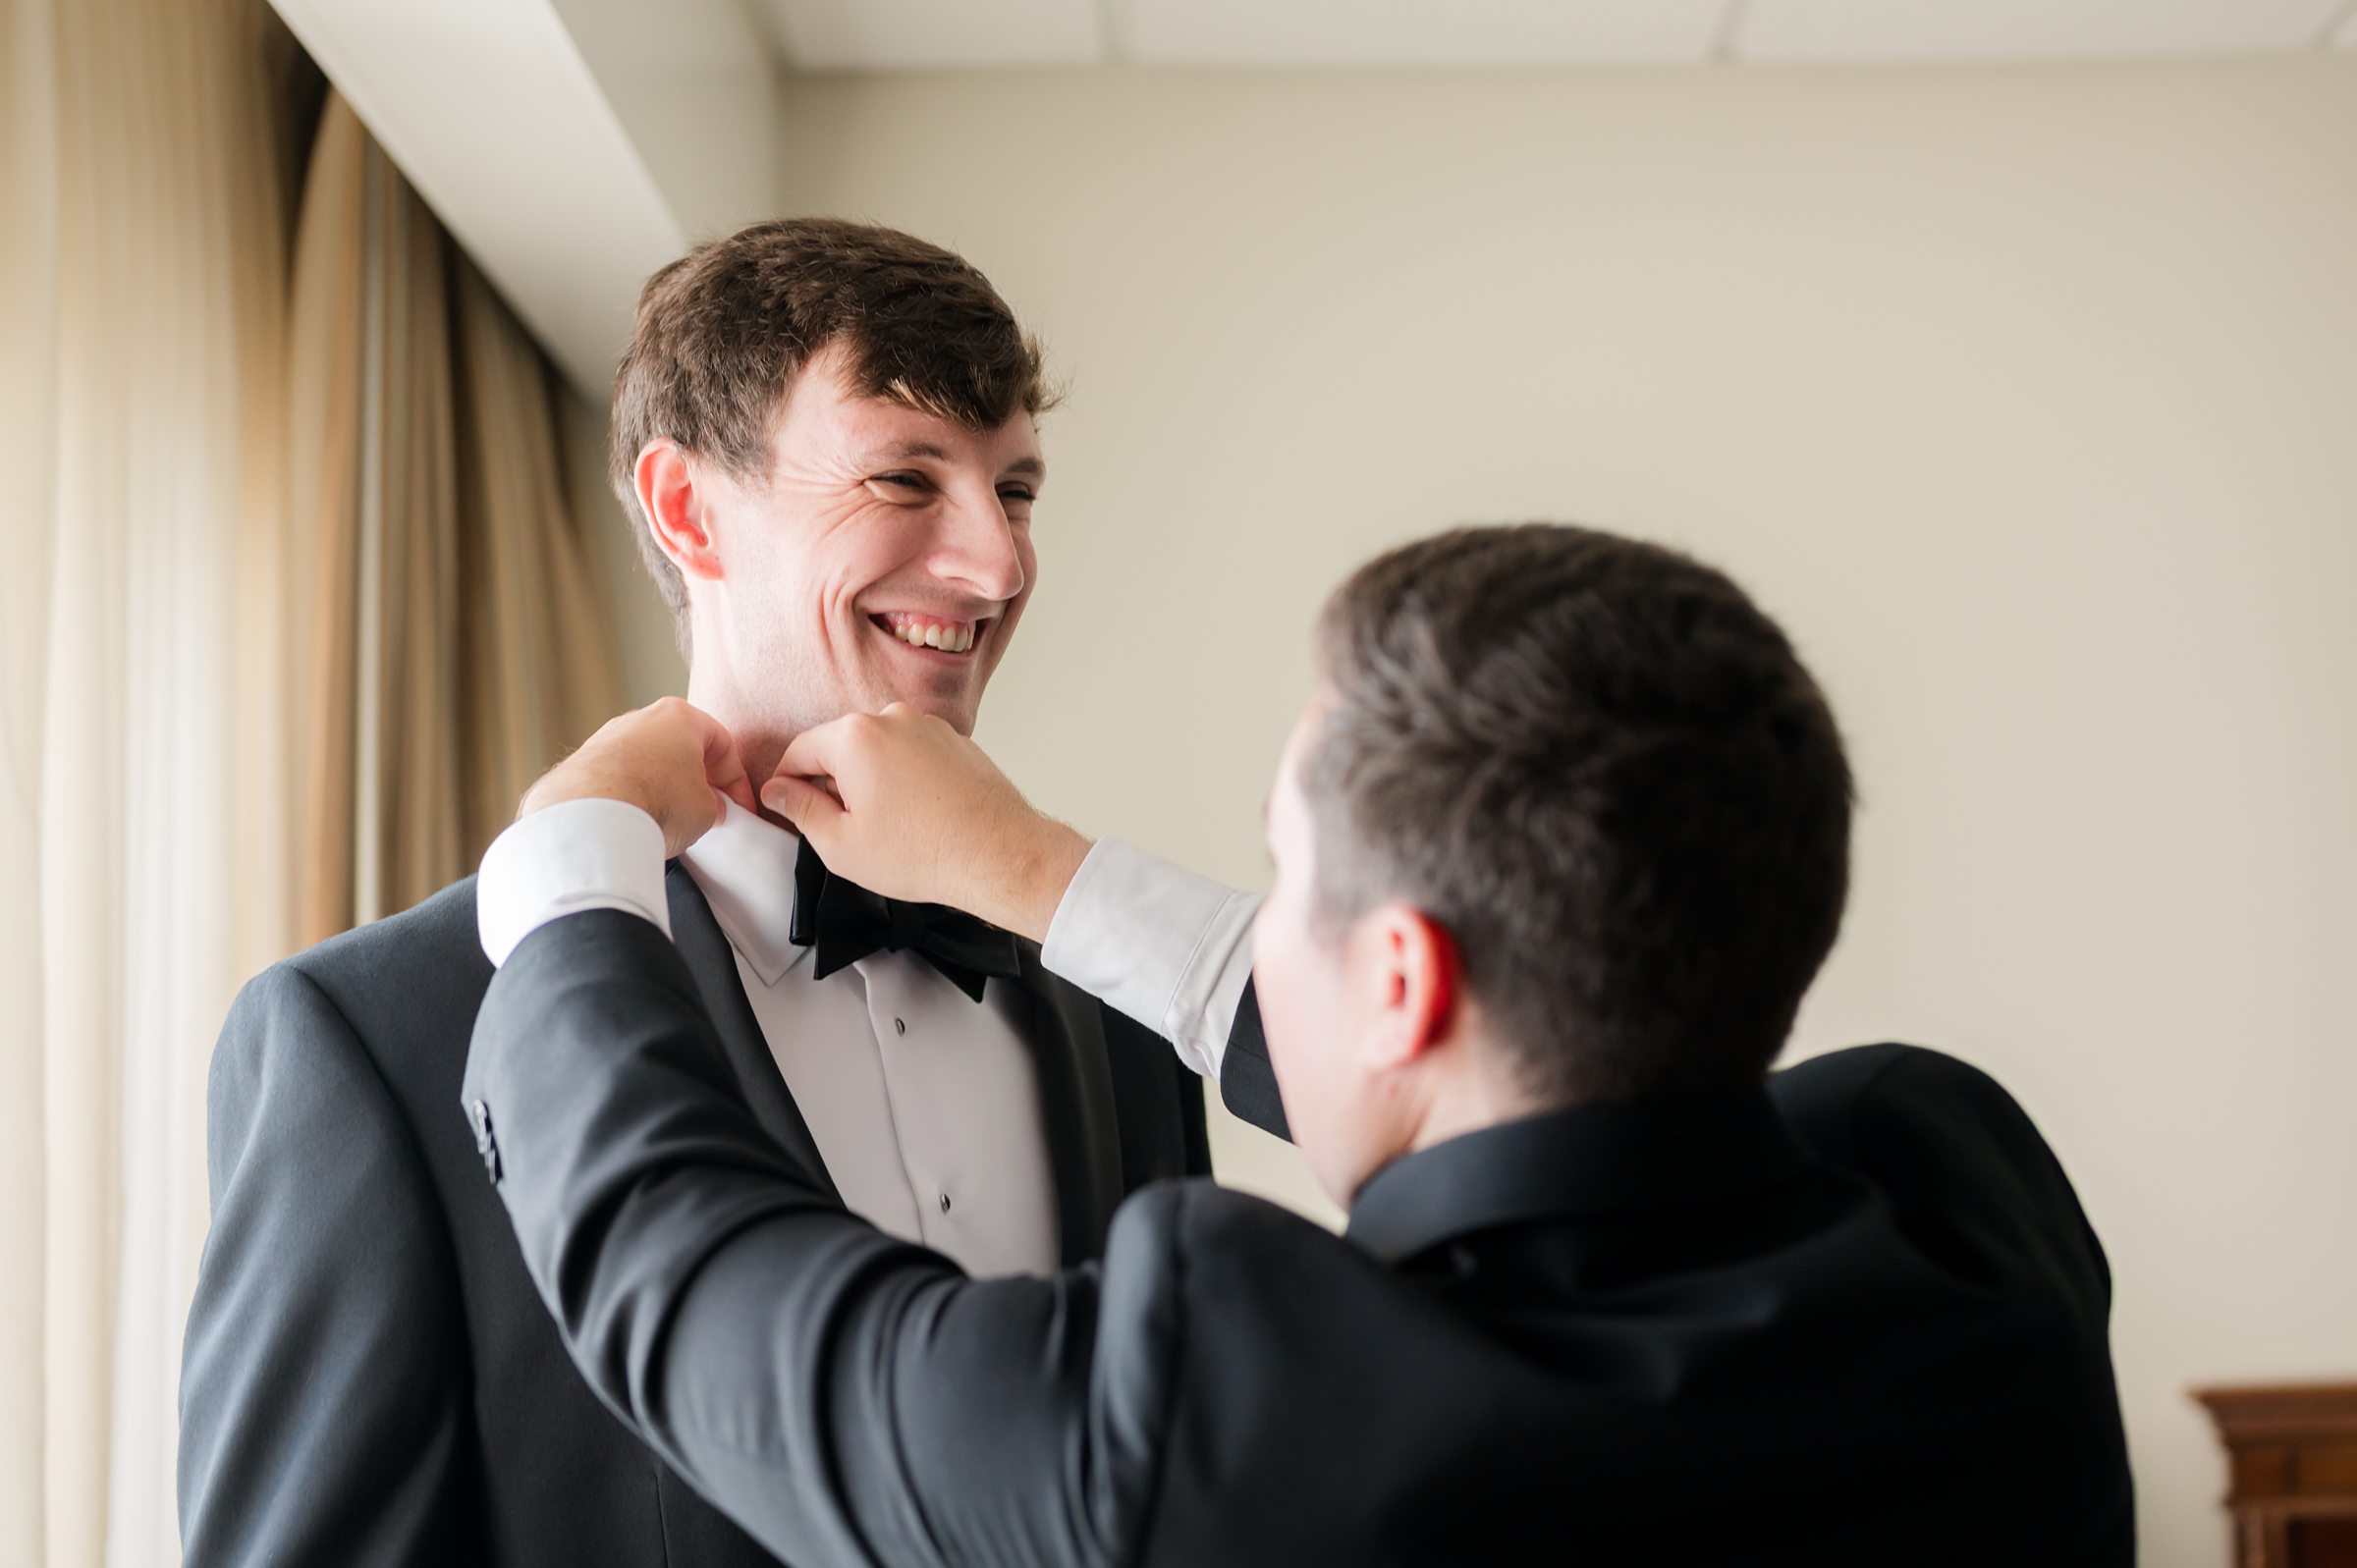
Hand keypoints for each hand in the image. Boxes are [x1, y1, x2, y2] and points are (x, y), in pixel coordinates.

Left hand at [521, 697, 757, 857]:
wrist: (595, 816)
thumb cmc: (658, 801)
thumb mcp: (707, 810)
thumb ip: (714, 804)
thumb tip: (708, 809)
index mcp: (681, 715)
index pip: (723, 745)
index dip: (738, 782)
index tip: (741, 809)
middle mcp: (642, 718)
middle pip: (682, 749)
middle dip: (699, 781)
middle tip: (709, 813)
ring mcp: (608, 737)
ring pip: (648, 762)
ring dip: (664, 788)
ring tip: (671, 821)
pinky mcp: (583, 761)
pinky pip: (619, 778)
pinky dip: (633, 796)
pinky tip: (639, 821)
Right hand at [760, 704, 1089, 942]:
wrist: (999, 855)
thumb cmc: (926, 852)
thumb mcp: (840, 844)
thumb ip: (800, 810)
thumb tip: (780, 791)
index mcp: (855, 736)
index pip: (799, 751)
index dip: (785, 782)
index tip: (784, 805)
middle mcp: (892, 718)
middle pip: (839, 747)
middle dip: (832, 784)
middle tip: (839, 829)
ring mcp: (928, 726)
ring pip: (877, 752)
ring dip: (870, 782)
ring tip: (886, 828)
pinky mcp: (955, 741)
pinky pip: (911, 756)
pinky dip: (903, 780)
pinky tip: (915, 817)